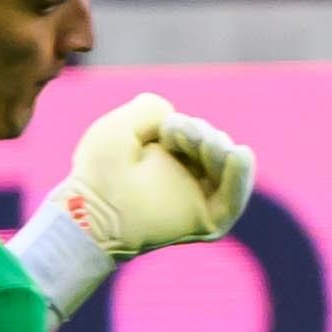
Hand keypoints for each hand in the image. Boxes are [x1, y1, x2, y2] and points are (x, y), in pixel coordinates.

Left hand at [55, 92, 255, 258]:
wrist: (91, 212)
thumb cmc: (99, 171)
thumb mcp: (121, 125)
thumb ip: (152, 109)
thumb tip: (179, 119)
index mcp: (170, 155)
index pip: (196, 132)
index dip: (185, 126)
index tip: (165, 128)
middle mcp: (188, 177)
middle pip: (216, 145)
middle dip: (202, 135)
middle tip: (177, 134)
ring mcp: (199, 199)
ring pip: (228, 167)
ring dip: (218, 148)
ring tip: (204, 142)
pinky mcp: (206, 222)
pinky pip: (233, 201)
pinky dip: (240, 178)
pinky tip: (240, 155)